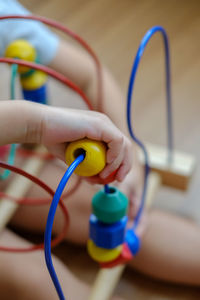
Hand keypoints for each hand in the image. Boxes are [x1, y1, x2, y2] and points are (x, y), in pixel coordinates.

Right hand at [0, 100, 131, 182]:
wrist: (41, 126)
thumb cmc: (54, 139)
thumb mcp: (73, 158)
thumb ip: (85, 167)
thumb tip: (95, 180)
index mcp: (101, 130)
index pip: (120, 147)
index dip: (120, 164)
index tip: (113, 178)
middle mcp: (105, 124)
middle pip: (126, 146)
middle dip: (124, 166)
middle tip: (117, 180)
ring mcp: (103, 123)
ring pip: (123, 145)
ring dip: (117, 164)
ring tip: (104, 176)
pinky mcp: (100, 124)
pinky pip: (116, 141)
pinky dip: (114, 155)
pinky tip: (105, 164)